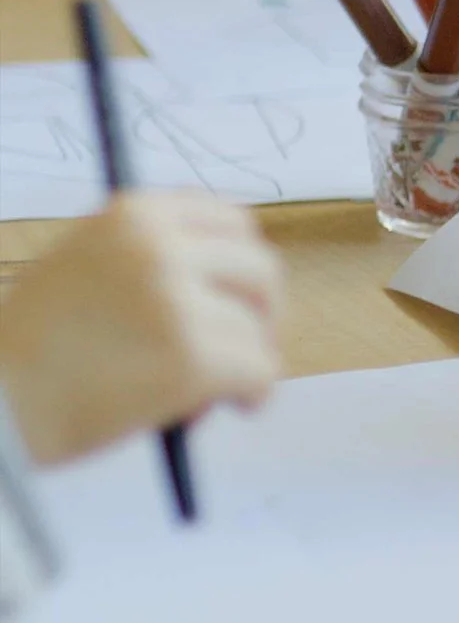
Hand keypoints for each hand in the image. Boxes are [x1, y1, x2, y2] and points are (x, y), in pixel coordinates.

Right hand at [0, 194, 282, 464]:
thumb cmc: (33, 352)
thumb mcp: (85, 269)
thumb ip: (151, 259)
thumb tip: (231, 277)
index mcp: (133, 216)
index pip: (231, 221)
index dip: (242, 267)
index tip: (241, 298)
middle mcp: (159, 247)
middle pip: (261, 271)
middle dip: (261, 314)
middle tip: (247, 349)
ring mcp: (177, 301)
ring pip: (256, 330)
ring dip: (243, 363)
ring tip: (199, 392)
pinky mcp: (191, 358)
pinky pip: (260, 371)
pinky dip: (253, 392)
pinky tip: (231, 406)